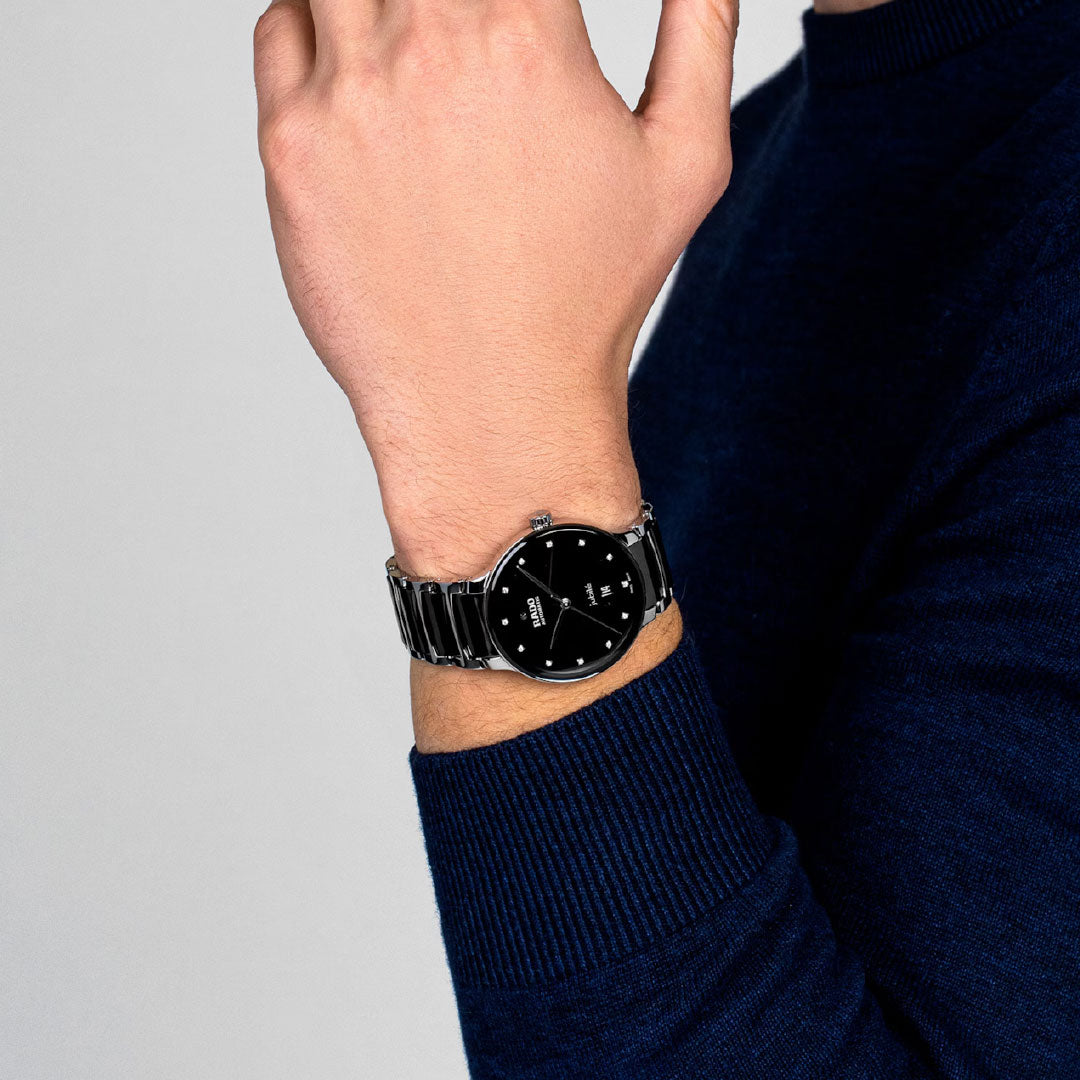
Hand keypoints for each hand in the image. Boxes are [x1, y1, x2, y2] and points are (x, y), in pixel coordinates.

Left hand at [254, 0, 737, 579]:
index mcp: (524, 35)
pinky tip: (359, 65)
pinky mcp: (290, 148)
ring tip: (418, 42)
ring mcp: (346, 96)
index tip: (517, 17)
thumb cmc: (589, 301)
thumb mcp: (686, 165)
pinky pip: (280, 25)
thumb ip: (701, 32)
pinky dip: (315, 19)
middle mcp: (425, 46)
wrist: (493, 407)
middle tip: (466, 35)